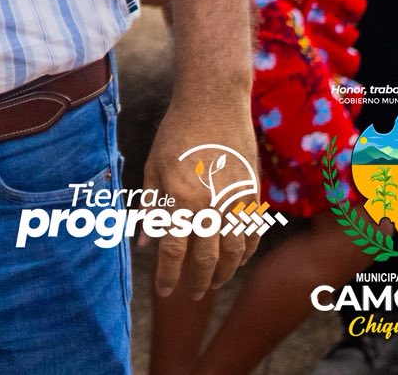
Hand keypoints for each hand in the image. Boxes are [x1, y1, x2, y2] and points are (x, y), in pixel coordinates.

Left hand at [142, 93, 260, 300]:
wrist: (214, 103)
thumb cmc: (176, 134)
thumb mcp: (153, 168)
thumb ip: (151, 208)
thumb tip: (144, 244)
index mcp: (180, 199)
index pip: (172, 252)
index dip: (167, 276)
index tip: (163, 290)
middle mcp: (210, 205)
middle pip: (206, 259)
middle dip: (197, 282)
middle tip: (191, 294)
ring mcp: (235, 201)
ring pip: (233, 253)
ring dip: (224, 274)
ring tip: (213, 283)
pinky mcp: (253, 194)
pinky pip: (253, 234)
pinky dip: (246, 253)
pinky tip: (236, 262)